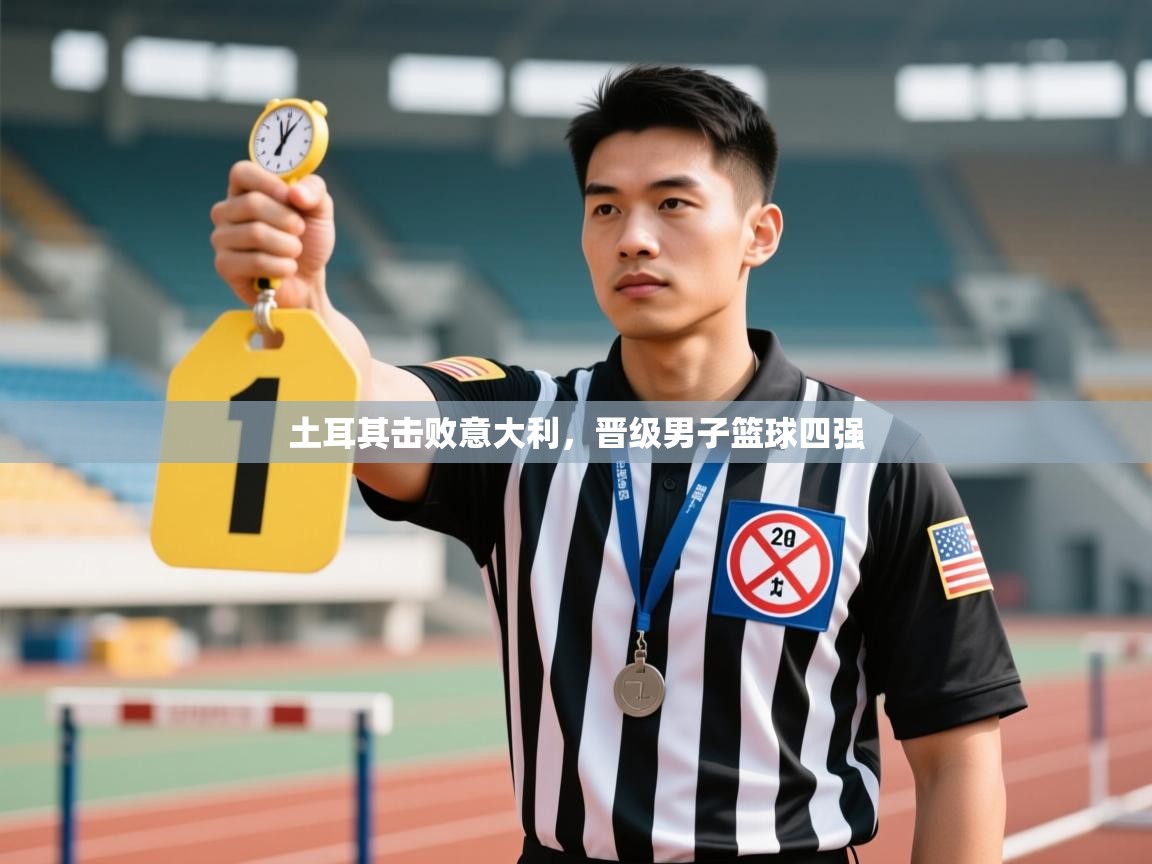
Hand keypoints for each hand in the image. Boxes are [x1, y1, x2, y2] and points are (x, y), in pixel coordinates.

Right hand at [210, 161, 334, 309]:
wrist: (308, 280)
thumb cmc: (309, 240)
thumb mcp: (320, 209)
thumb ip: (314, 190)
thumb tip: (294, 193)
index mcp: (245, 190)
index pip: (242, 172)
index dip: (269, 184)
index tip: (292, 199)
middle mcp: (227, 210)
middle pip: (252, 204)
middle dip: (288, 221)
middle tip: (300, 232)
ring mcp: (221, 237)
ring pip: (256, 234)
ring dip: (288, 246)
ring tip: (294, 252)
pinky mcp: (224, 265)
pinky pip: (255, 262)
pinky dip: (281, 267)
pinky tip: (286, 269)